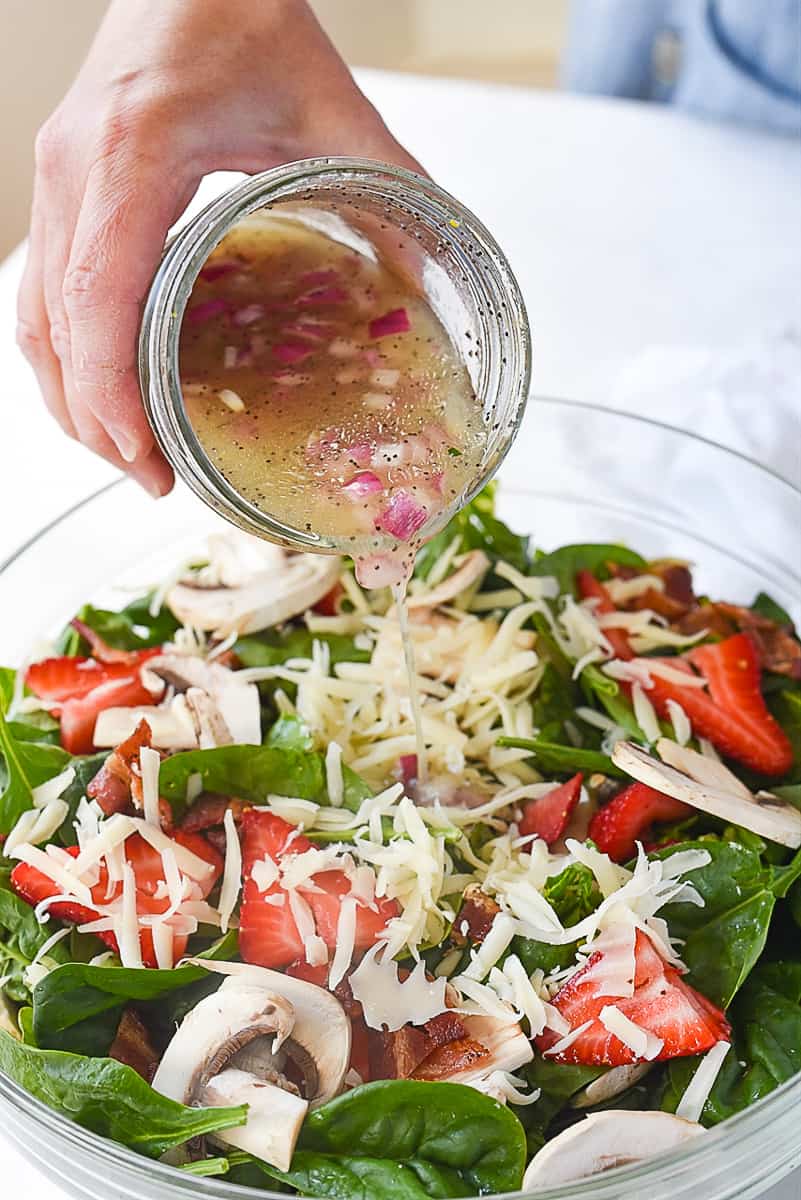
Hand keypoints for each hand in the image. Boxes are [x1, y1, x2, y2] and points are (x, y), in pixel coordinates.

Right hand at [17, 0, 419, 496]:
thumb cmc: (246, 10)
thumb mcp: (334, 105)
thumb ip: (390, 189)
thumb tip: (438, 272)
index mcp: (135, 153)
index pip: (97, 294)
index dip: (109, 390)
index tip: (143, 453)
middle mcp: (73, 167)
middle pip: (52, 325)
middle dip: (92, 419)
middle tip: (151, 478)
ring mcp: (54, 173)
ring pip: (32, 314)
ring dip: (69, 395)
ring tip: (127, 452)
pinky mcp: (59, 181)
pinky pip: (41, 287)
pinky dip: (65, 352)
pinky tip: (106, 390)